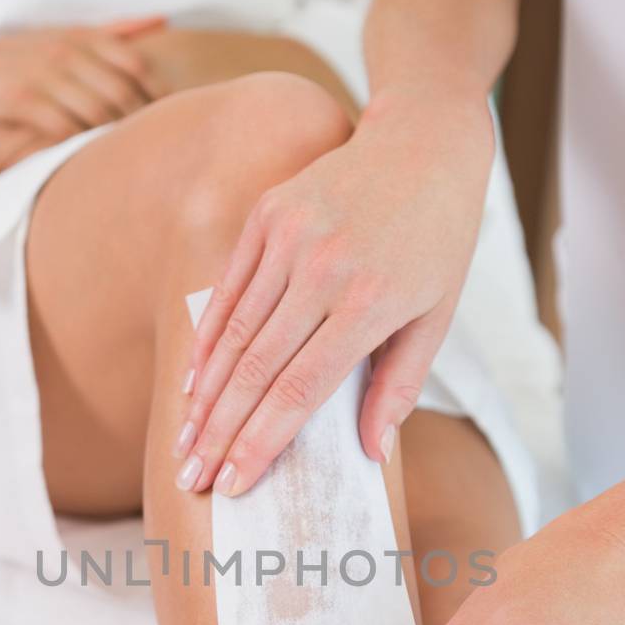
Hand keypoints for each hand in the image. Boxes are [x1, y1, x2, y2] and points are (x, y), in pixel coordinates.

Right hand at [0, 18, 165, 193]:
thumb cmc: (23, 58)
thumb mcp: (65, 34)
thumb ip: (111, 31)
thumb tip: (159, 20)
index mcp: (79, 35)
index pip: (133, 62)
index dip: (155, 90)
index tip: (168, 113)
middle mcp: (64, 52)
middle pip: (119, 91)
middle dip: (138, 120)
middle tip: (150, 143)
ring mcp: (42, 76)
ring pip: (95, 112)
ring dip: (111, 136)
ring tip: (124, 154)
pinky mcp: (22, 101)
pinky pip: (64, 128)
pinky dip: (79, 143)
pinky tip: (87, 155)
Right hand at [174, 92, 494, 495]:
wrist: (426, 141)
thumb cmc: (438, 239)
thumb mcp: (437, 316)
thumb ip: (400, 385)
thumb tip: (371, 452)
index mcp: (370, 303)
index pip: (300, 391)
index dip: (261, 442)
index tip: (235, 483)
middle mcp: (324, 270)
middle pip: (256, 370)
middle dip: (220, 432)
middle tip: (193, 477)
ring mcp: (291, 237)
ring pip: (234, 334)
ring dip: (205, 396)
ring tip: (186, 442)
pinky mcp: (269, 215)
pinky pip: (228, 290)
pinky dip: (208, 341)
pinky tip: (194, 383)